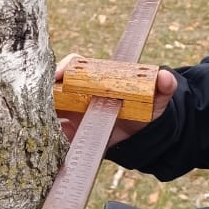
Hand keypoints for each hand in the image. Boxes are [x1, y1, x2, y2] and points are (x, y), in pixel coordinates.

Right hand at [55, 55, 178, 146]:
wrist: (139, 138)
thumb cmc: (144, 111)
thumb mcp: (155, 99)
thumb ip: (162, 87)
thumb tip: (165, 77)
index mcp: (95, 78)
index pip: (73, 66)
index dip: (64, 68)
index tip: (60, 75)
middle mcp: (78, 93)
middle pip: (53, 86)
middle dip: (45, 91)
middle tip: (46, 102)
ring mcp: (70, 113)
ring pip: (47, 108)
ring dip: (42, 113)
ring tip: (44, 123)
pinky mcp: (68, 134)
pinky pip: (52, 133)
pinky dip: (47, 136)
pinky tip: (47, 142)